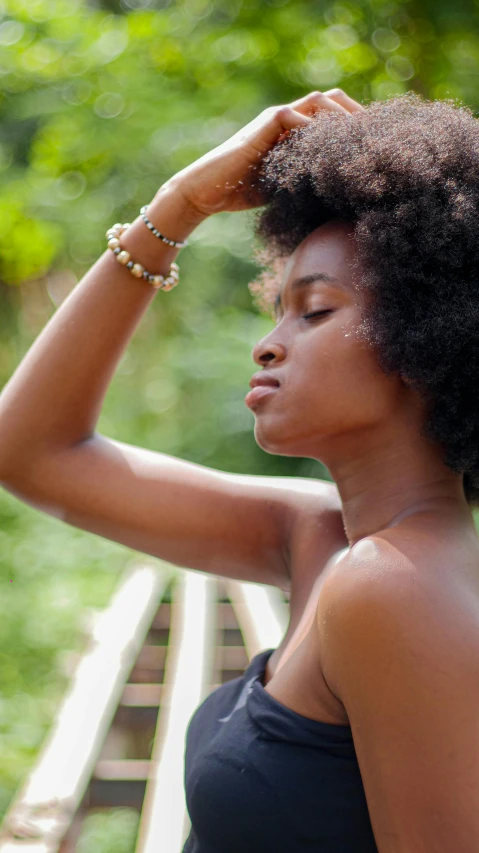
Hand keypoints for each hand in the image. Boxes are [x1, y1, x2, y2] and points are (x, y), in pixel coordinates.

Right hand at [162, 89, 365, 217]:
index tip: (375, 145)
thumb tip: (343, 196)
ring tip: (358, 143)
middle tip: (374, 141)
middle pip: (333, 100)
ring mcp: (277, 118)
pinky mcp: (266, 123)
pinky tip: (328, 154)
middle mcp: (289, 118)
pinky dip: (315, 131)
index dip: (356, 125)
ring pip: (320, 102)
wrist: (208, 190)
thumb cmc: (242, 193)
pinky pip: (297, 116)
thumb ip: (310, 181)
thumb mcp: (287, 187)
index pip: (333, 115)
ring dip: (342, 118)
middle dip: (357, 117)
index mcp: (295, 131)